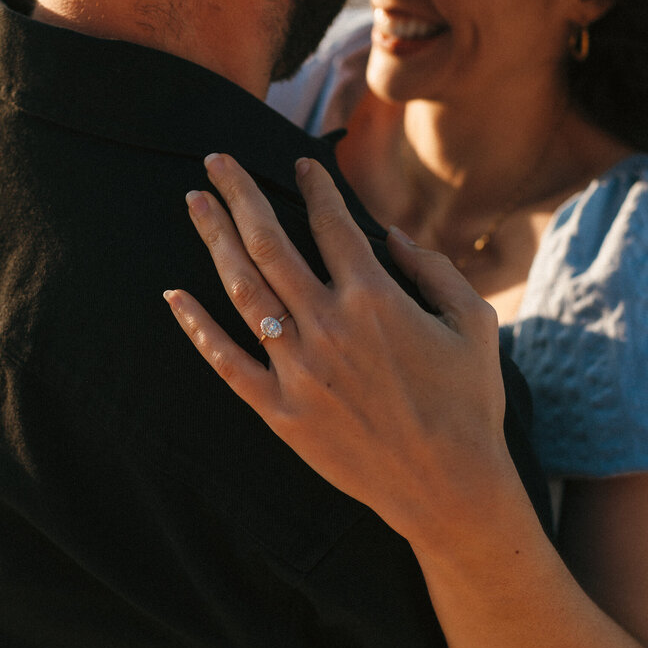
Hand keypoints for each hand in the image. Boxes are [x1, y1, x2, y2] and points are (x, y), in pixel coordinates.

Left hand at [163, 153, 523, 551]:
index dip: (313, 186)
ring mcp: (297, 368)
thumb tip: (392, 236)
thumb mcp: (473, 323)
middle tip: (216, 160)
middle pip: (270, 242)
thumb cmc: (468, 402)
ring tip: (194, 202)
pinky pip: (227, 361)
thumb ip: (435, 268)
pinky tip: (173, 296)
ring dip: (214, 240)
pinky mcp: (280, 410)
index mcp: (375, 297)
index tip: (299, 164)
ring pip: (243, 289)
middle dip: (239, 194)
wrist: (449, 486)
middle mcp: (327, 324)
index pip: (331, 223)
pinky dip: (197, 327)